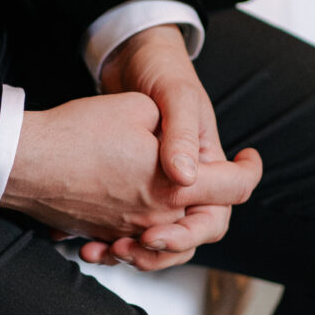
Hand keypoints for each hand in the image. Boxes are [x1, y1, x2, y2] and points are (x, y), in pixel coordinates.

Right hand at [0, 93, 260, 244]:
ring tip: (173, 195)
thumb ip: (170, 126)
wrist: (25, 160)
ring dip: (175, 227)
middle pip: (205, 223)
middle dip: (211, 201)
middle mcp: (158, 216)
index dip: (251, 170)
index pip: (236, 188)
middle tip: (207, 178)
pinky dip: (135, 235)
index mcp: (177, 185)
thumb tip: (175, 137)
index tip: (249, 157)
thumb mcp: (138, 108)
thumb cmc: (79, 131)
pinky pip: (130, 242)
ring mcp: (129, 229)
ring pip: (168, 241)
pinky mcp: (102, 233)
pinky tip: (130, 213)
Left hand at [85, 24, 261, 269]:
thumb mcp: (174, 96)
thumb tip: (184, 177)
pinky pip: (127, 231)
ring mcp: (156, 189)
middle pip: (191, 232)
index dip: (212, 216)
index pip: (229, 195)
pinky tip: (84, 244)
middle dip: (166, 247)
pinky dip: (108, 244)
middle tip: (141, 243)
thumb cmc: (160, 71)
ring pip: (157, 240)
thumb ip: (180, 135)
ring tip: (108, 251)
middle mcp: (184, 179)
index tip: (179, 222)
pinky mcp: (127, 194)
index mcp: (205, 157)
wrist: (125, 61)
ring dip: (135, 254)